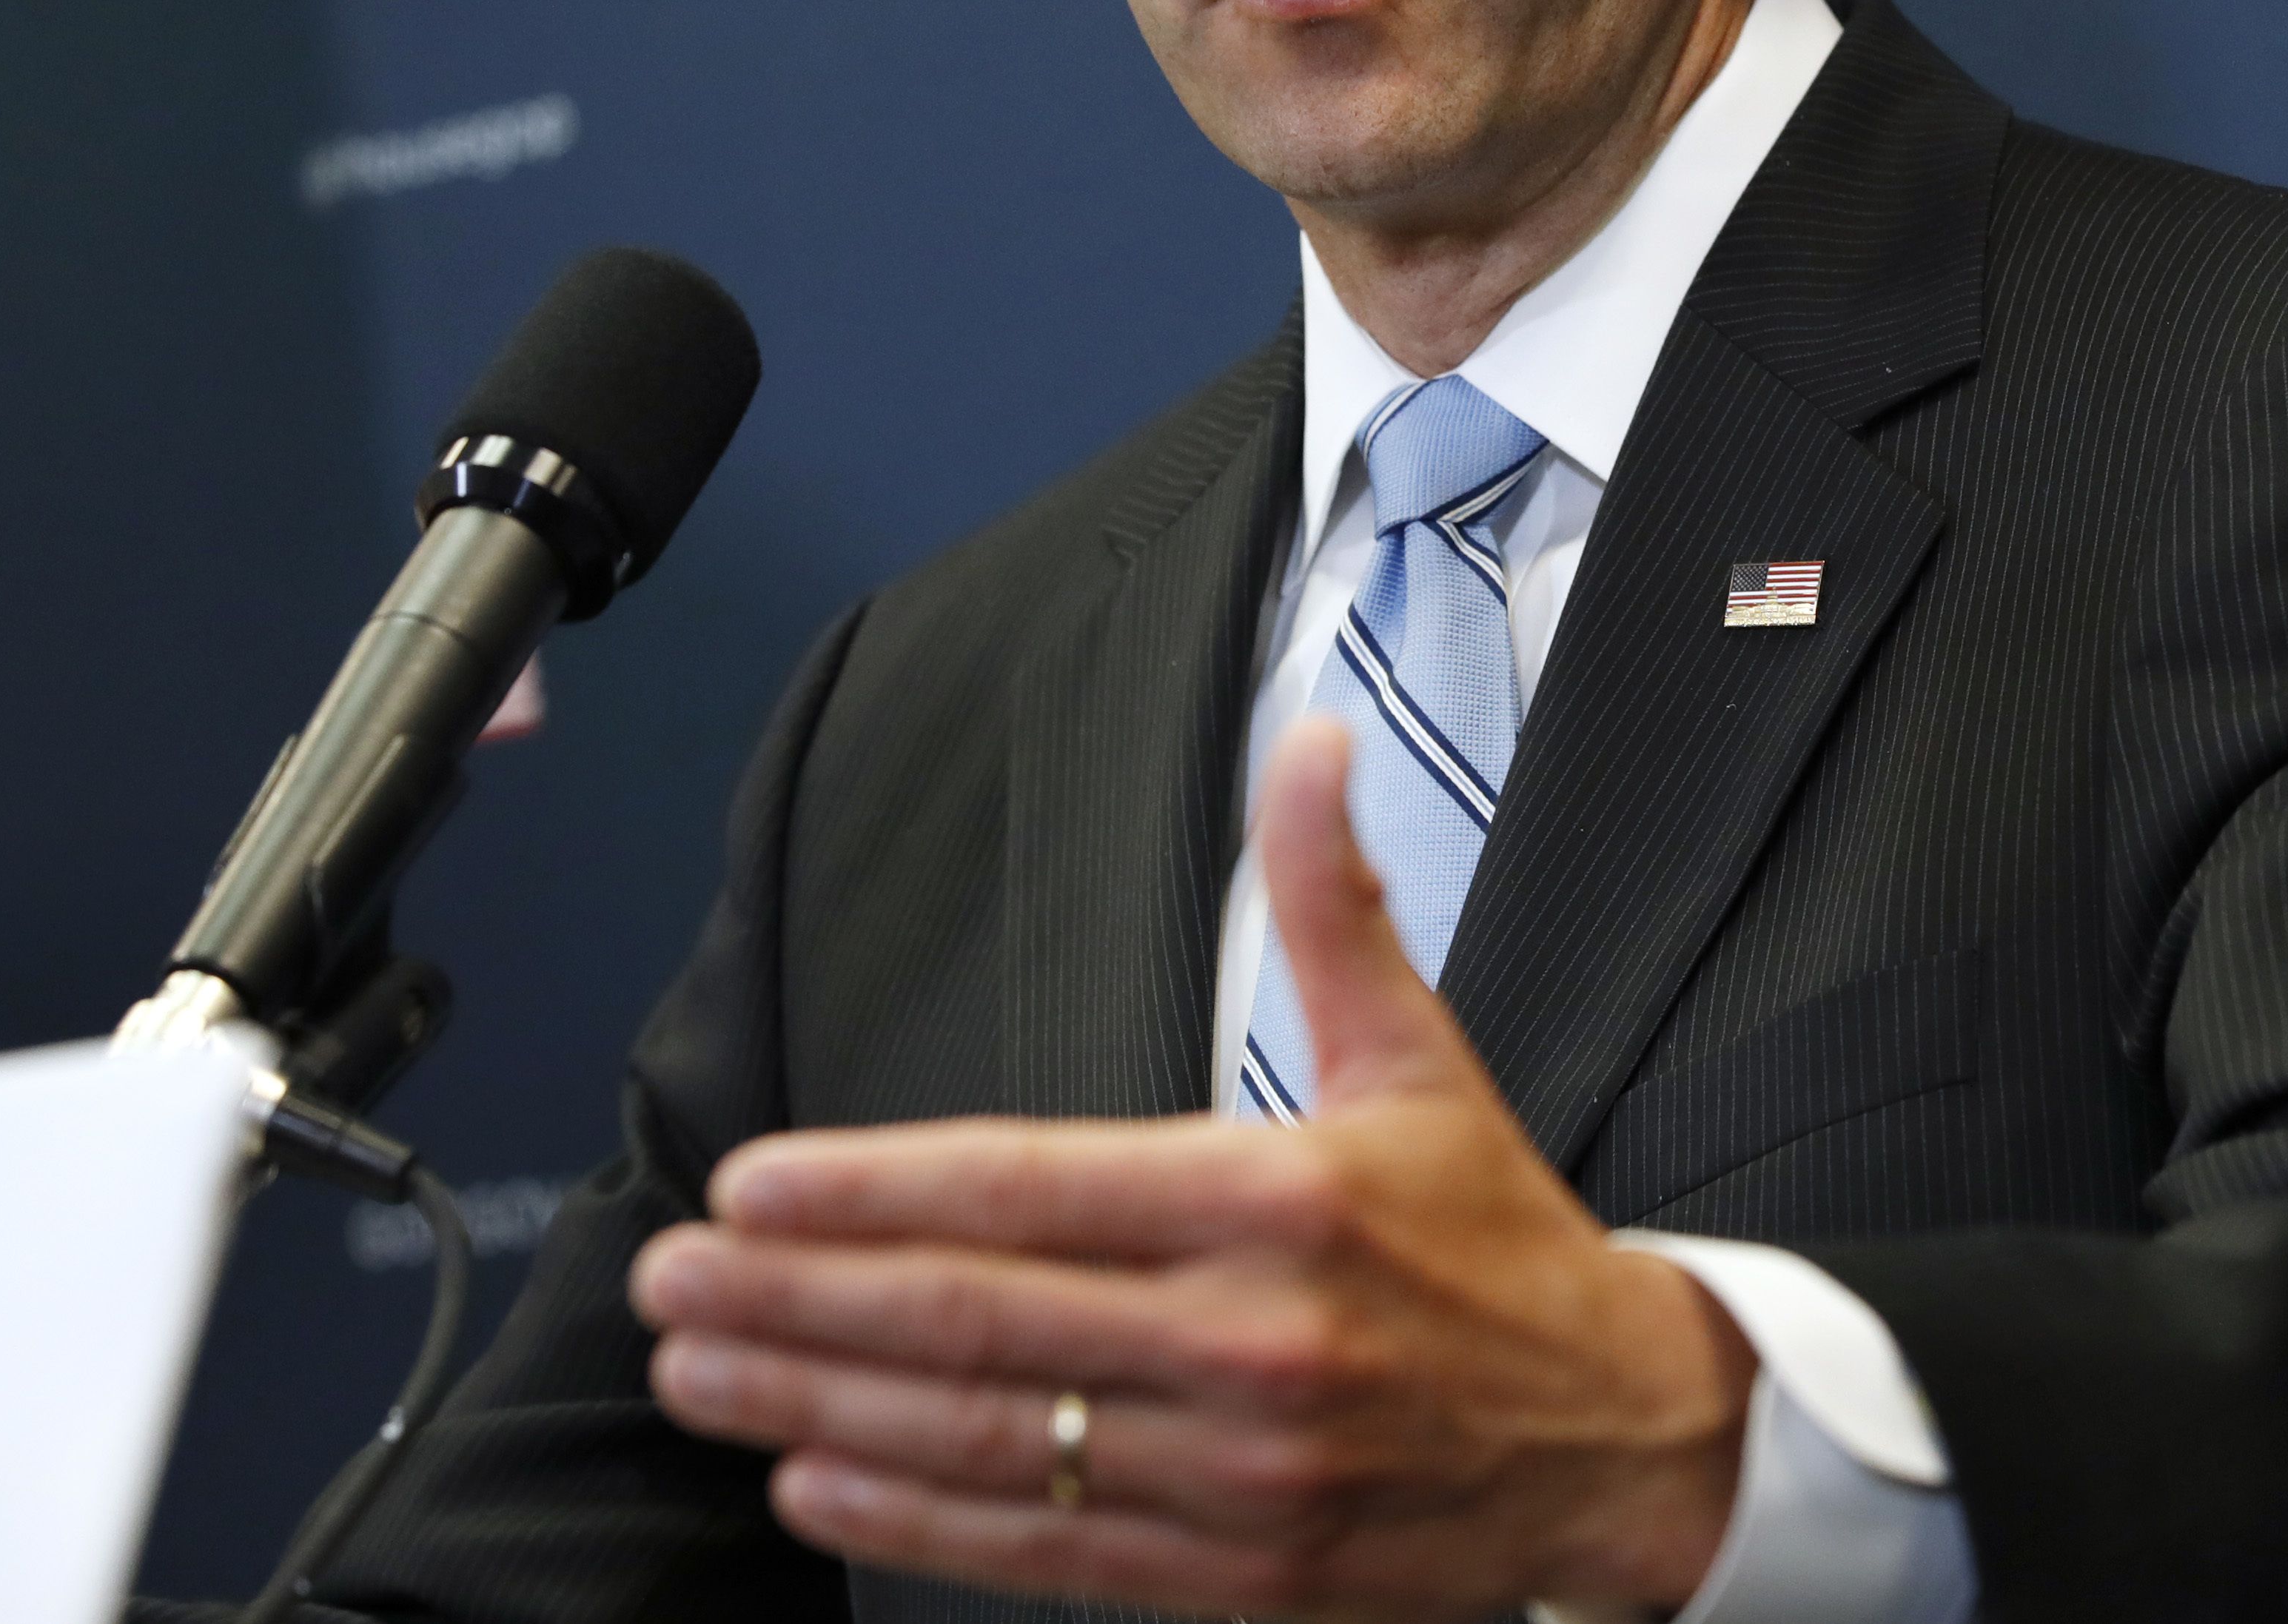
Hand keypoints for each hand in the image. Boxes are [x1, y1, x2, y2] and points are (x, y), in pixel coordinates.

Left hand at [629, 714, 1757, 1618]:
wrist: (1619, 1442)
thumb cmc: (1498, 1241)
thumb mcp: (1422, 1059)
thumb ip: (1335, 905)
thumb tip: (1309, 747)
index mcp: (1278, 1200)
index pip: (1028, 1187)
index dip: (873, 1191)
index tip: (752, 1187)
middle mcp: (1250, 1338)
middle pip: (974, 1318)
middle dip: (796, 1300)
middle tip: (668, 1279)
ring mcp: (1237, 1472)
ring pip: (988, 1438)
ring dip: (817, 1407)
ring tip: (700, 1372)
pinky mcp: (1236, 1575)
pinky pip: (1046, 1548)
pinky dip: (915, 1520)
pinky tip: (814, 1478)